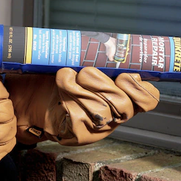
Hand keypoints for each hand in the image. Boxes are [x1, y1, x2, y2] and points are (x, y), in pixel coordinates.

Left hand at [5, 67, 158, 145]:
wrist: (31, 97)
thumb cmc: (61, 79)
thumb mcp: (87, 65)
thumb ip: (106, 61)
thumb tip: (118, 45)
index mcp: (122, 99)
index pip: (148, 100)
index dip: (141, 88)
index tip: (124, 75)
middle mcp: (113, 117)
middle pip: (123, 104)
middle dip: (102, 83)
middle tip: (86, 72)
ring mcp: (96, 129)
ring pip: (100, 109)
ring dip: (81, 85)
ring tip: (70, 76)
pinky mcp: (77, 135)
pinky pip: (77, 114)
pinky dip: (67, 89)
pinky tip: (61, 82)